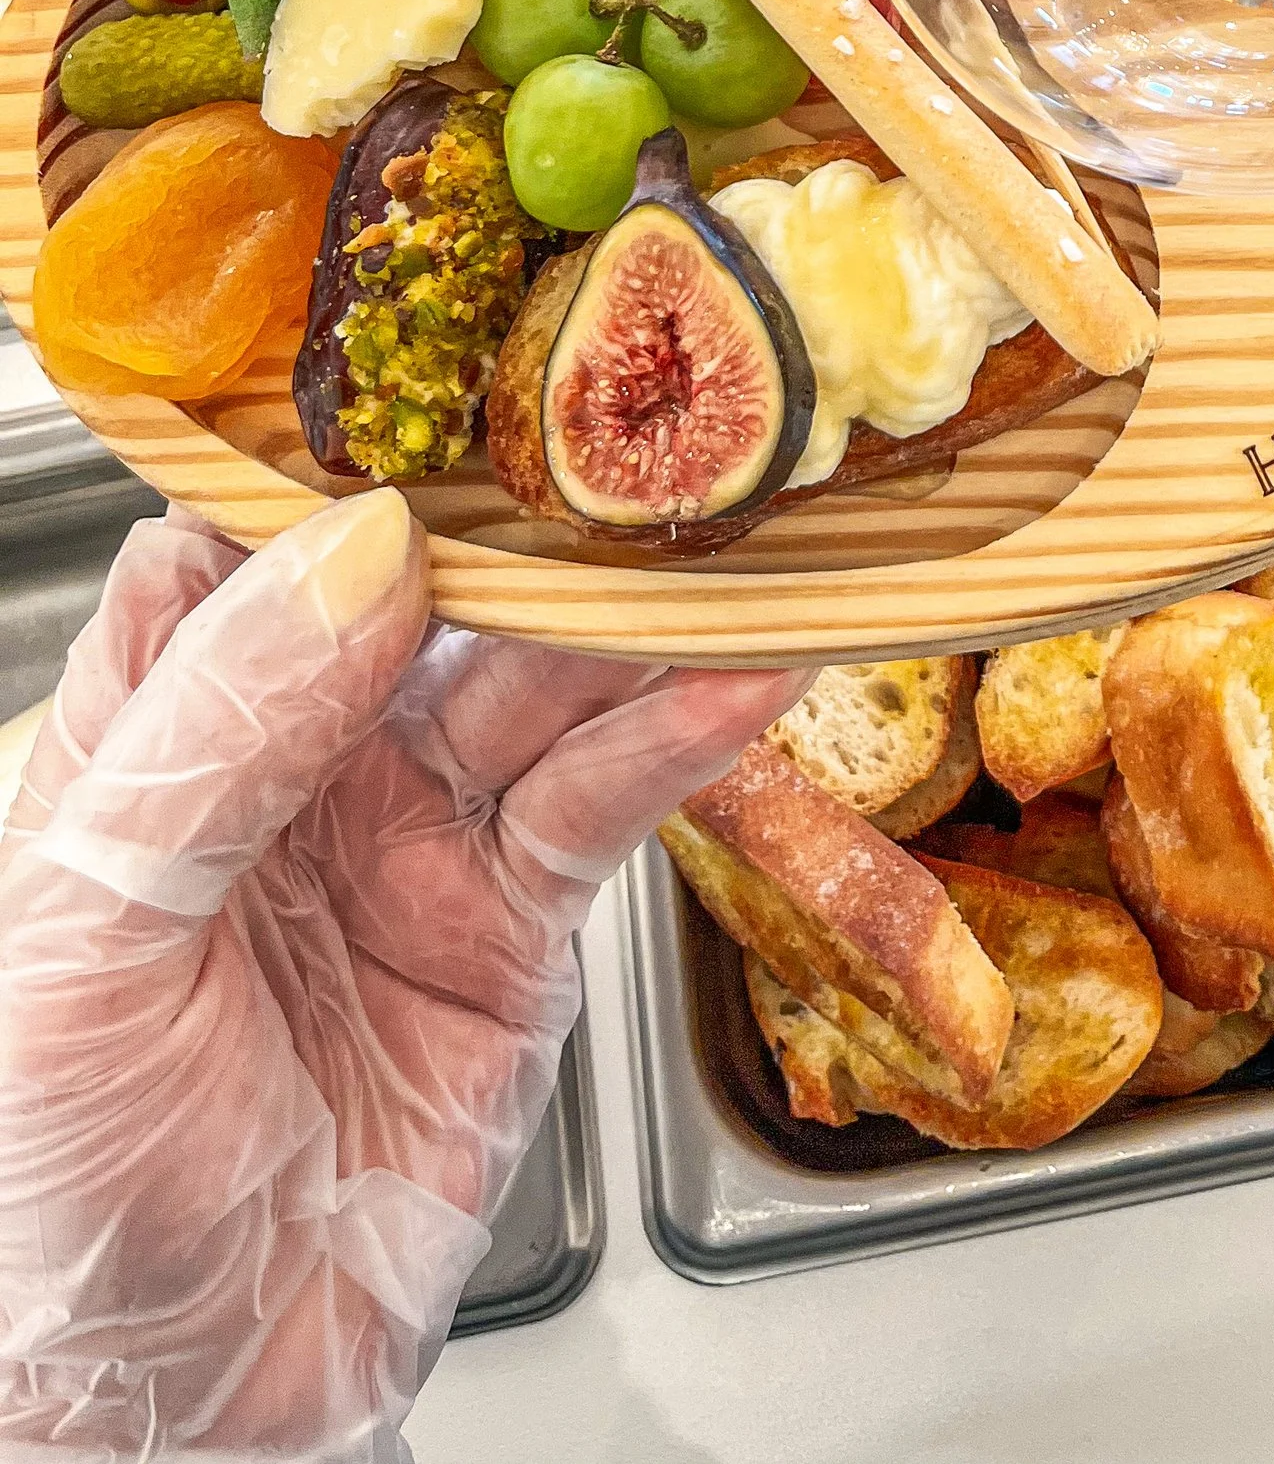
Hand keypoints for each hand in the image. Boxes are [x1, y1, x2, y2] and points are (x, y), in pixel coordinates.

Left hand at [0, 491, 799, 1460]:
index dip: (343, 460)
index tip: (441, 379)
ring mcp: (407, 845)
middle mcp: (289, 770)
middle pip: (428, 600)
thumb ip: (218, 730)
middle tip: (640, 433)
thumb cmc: (38, 1205)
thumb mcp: (76, 942)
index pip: (250, 547)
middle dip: (529, 525)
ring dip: (634, 619)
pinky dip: (681, 738)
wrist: (159, 1432)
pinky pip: (602, 805)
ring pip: (536, 686)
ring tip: (735, 545)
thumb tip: (355, 548)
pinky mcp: (507, 935)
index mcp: (150, 739)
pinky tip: (739, 682)